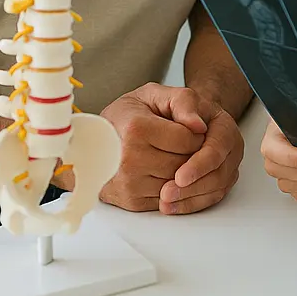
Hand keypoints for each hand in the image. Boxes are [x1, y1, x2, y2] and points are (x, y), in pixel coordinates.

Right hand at [99, 83, 211, 211]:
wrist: (96, 138)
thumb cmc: (129, 113)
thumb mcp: (155, 94)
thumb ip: (184, 101)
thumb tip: (200, 126)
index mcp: (136, 129)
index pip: (187, 139)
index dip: (195, 133)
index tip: (186, 128)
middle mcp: (129, 159)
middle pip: (184, 163)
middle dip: (190, 153)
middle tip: (178, 142)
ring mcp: (128, 183)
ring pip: (178, 184)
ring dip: (182, 171)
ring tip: (168, 153)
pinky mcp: (130, 201)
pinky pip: (168, 198)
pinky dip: (171, 186)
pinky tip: (160, 169)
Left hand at [159, 105, 243, 215]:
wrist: (176, 116)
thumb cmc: (171, 107)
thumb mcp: (172, 96)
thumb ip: (185, 103)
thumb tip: (196, 125)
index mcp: (223, 124)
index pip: (217, 149)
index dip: (199, 164)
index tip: (179, 175)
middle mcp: (230, 146)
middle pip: (219, 174)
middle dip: (193, 187)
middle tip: (166, 193)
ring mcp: (226, 165)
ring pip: (216, 189)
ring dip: (190, 199)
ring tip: (165, 201)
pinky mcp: (217, 181)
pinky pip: (210, 198)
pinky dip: (191, 205)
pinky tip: (171, 206)